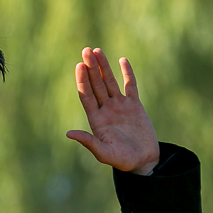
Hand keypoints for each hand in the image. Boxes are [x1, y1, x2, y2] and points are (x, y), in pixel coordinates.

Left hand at [68, 47, 159, 174]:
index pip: (86, 96)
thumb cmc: (123, 160)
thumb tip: (68, 134)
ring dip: (104, 67)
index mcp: (96, 120)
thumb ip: (88, 142)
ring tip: (97, 50)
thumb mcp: (104, 153)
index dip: (83, 81)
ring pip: (110, 82)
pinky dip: (127, 73)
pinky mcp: (134, 105)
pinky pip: (130, 85)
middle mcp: (106, 110)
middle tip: (86, 51)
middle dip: (91, 68)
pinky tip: (122, 60)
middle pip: (96, 84)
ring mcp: (120, 106)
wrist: (144, 161)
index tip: (80, 66)